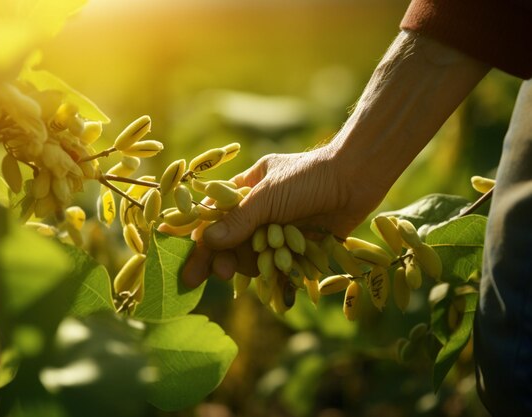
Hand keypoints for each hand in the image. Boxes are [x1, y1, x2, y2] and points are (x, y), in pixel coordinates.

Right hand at [181, 144, 389, 287]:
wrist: (356, 180)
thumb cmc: (308, 178)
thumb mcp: (268, 196)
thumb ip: (239, 220)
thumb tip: (207, 242)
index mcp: (245, 190)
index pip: (213, 218)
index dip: (201, 243)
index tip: (190, 268)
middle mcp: (258, 212)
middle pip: (230, 242)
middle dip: (225, 259)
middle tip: (223, 273)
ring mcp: (277, 230)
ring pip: (252, 257)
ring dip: (252, 265)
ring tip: (262, 266)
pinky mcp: (296, 247)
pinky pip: (277, 266)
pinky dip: (275, 273)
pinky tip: (275, 278)